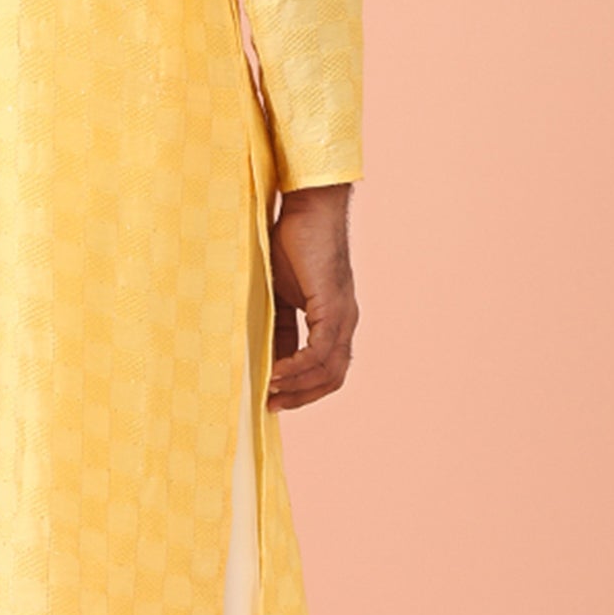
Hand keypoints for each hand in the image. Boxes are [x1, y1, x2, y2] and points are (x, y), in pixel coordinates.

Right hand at [266, 183, 357, 408]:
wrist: (310, 208)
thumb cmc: (293, 242)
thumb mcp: (279, 293)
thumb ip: (279, 325)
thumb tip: (267, 357)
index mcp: (335, 319)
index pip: (326, 368)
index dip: (302, 388)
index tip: (274, 398)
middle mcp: (346, 322)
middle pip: (333, 378)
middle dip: (302, 396)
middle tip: (272, 406)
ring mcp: (344, 316)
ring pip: (329, 370)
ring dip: (299, 386)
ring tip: (270, 391)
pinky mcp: (333, 307)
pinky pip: (319, 352)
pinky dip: (297, 367)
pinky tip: (276, 373)